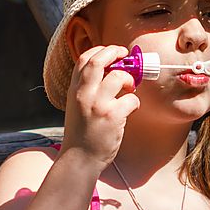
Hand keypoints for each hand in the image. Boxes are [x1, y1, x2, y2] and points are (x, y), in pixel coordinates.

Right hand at [61, 45, 140, 169]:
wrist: (80, 158)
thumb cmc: (83, 133)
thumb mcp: (77, 106)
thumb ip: (88, 89)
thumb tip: (111, 71)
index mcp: (74, 90)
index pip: (84, 59)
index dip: (101, 50)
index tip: (113, 52)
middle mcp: (83, 94)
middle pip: (98, 61)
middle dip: (115, 52)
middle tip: (125, 54)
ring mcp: (97, 105)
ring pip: (119, 76)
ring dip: (129, 79)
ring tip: (129, 88)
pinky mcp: (112, 116)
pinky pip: (132, 99)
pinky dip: (135, 102)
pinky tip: (131, 109)